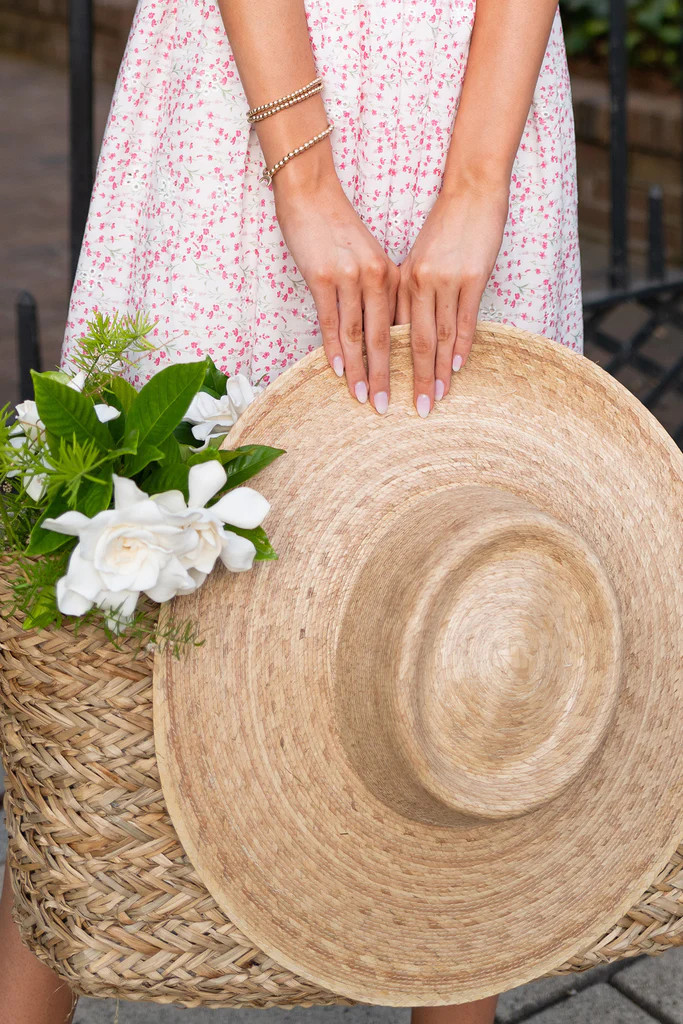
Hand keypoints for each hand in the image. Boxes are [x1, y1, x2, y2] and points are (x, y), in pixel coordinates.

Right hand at [274, 175, 399, 413]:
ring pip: (358, 335)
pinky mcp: (322, 278)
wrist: (310, 192)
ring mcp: (349, 278)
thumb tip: (381, 330)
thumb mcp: (369, 258)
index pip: (403, 327)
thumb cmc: (337, 227)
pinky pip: (331, 321)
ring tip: (366, 399)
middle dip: (388, 376)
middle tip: (393, 407)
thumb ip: (377, 292)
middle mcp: (375, 278)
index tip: (417, 387)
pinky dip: (335, 350)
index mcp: (392, 274)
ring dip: (361, 371)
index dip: (412, 361)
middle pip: (384, 338)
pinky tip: (339, 372)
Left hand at [394, 181, 508, 415]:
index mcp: (403, 278)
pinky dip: (460, 346)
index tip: (384, 387)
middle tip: (411, 409)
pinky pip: (464, 319)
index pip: (394, 330)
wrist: (471, 189)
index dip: (388, 362)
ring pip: (438, 336)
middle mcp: (420, 282)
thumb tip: (407, 326)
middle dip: (412, 377)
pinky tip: (457, 368)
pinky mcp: (471, 276)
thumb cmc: (446, 224)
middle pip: (414, 341)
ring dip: (437, 371)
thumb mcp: (420, 257)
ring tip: (435, 398)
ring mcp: (445, 280)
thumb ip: (413, 290)